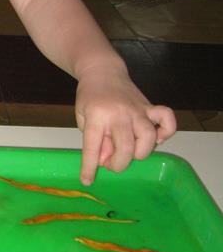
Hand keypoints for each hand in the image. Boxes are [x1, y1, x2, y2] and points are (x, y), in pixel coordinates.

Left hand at [75, 67, 175, 185]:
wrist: (102, 70)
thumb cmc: (90, 97)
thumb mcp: (83, 118)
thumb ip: (94, 140)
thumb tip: (107, 160)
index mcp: (97, 116)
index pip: (92, 146)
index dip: (89, 167)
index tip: (88, 181)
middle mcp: (119, 114)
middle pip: (126, 147)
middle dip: (119, 164)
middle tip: (111, 163)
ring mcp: (137, 110)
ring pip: (148, 137)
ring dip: (141, 152)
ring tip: (131, 153)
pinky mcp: (149, 107)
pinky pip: (167, 119)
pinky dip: (167, 132)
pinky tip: (157, 139)